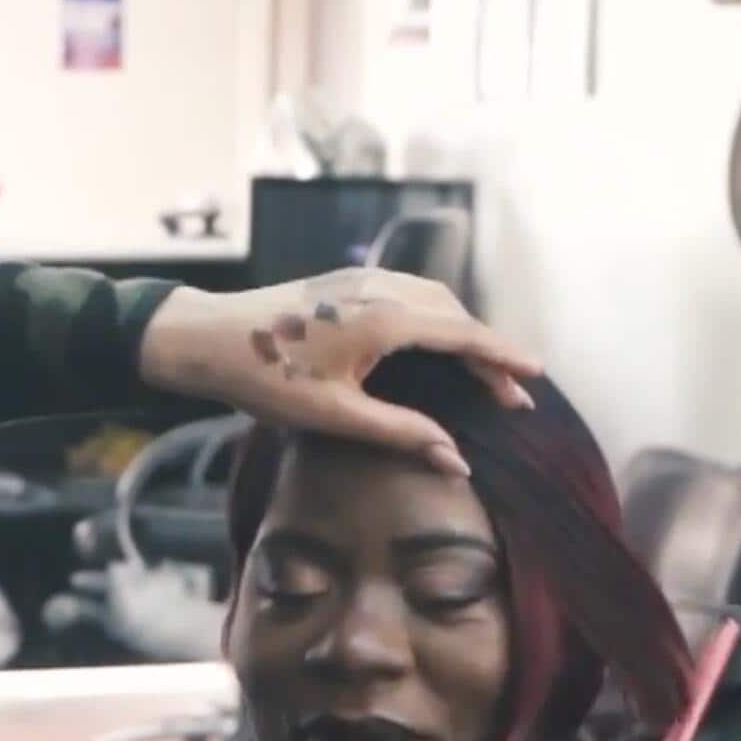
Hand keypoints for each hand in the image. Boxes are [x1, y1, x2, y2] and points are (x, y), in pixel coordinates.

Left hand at [136, 270, 542, 476]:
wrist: (205, 337)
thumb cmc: (265, 378)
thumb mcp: (335, 416)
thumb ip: (401, 435)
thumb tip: (457, 462)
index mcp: (385, 318)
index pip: (463, 335)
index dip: (503, 357)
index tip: (536, 377)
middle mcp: (380, 287)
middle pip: (454, 315)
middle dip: (488, 353)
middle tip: (513, 397)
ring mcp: (362, 278)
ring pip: (433, 300)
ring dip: (462, 334)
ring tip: (483, 376)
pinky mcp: (346, 279)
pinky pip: (409, 294)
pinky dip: (436, 319)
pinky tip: (437, 346)